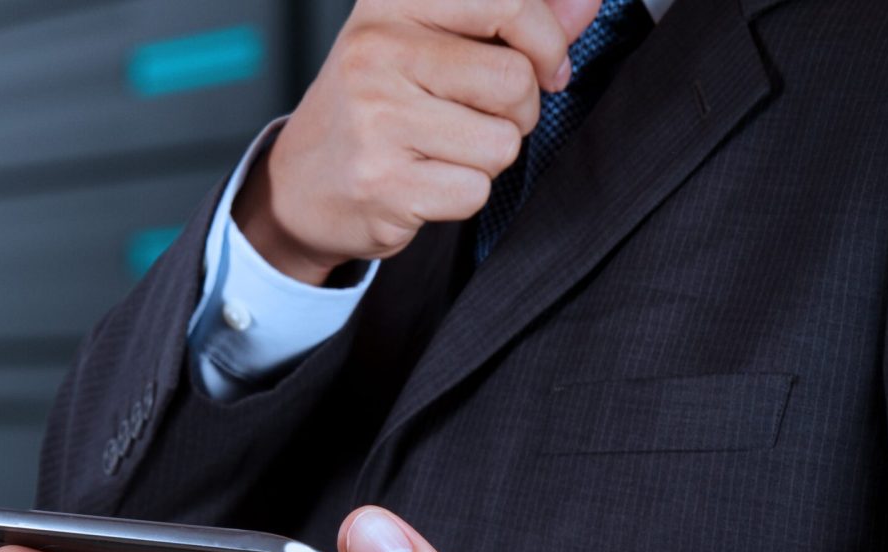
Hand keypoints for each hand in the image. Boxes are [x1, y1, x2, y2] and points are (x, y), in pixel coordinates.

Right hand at [235, 0, 601, 284]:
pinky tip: (421, 182)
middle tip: (474, 119)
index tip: (546, 68)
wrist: (298, 186)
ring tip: (438, 151)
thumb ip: (513, 22)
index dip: (548, 44)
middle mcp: (376, 50)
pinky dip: (461, 196)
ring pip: (502, 143)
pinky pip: (475, 191)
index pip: (510, 4)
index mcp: (391, 2)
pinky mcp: (382, 181)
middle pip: (515, 82)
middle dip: (516, 112)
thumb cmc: (376, 108)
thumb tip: (588, 2)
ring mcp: (375, 117)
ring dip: (486, 158)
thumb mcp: (433, 44)